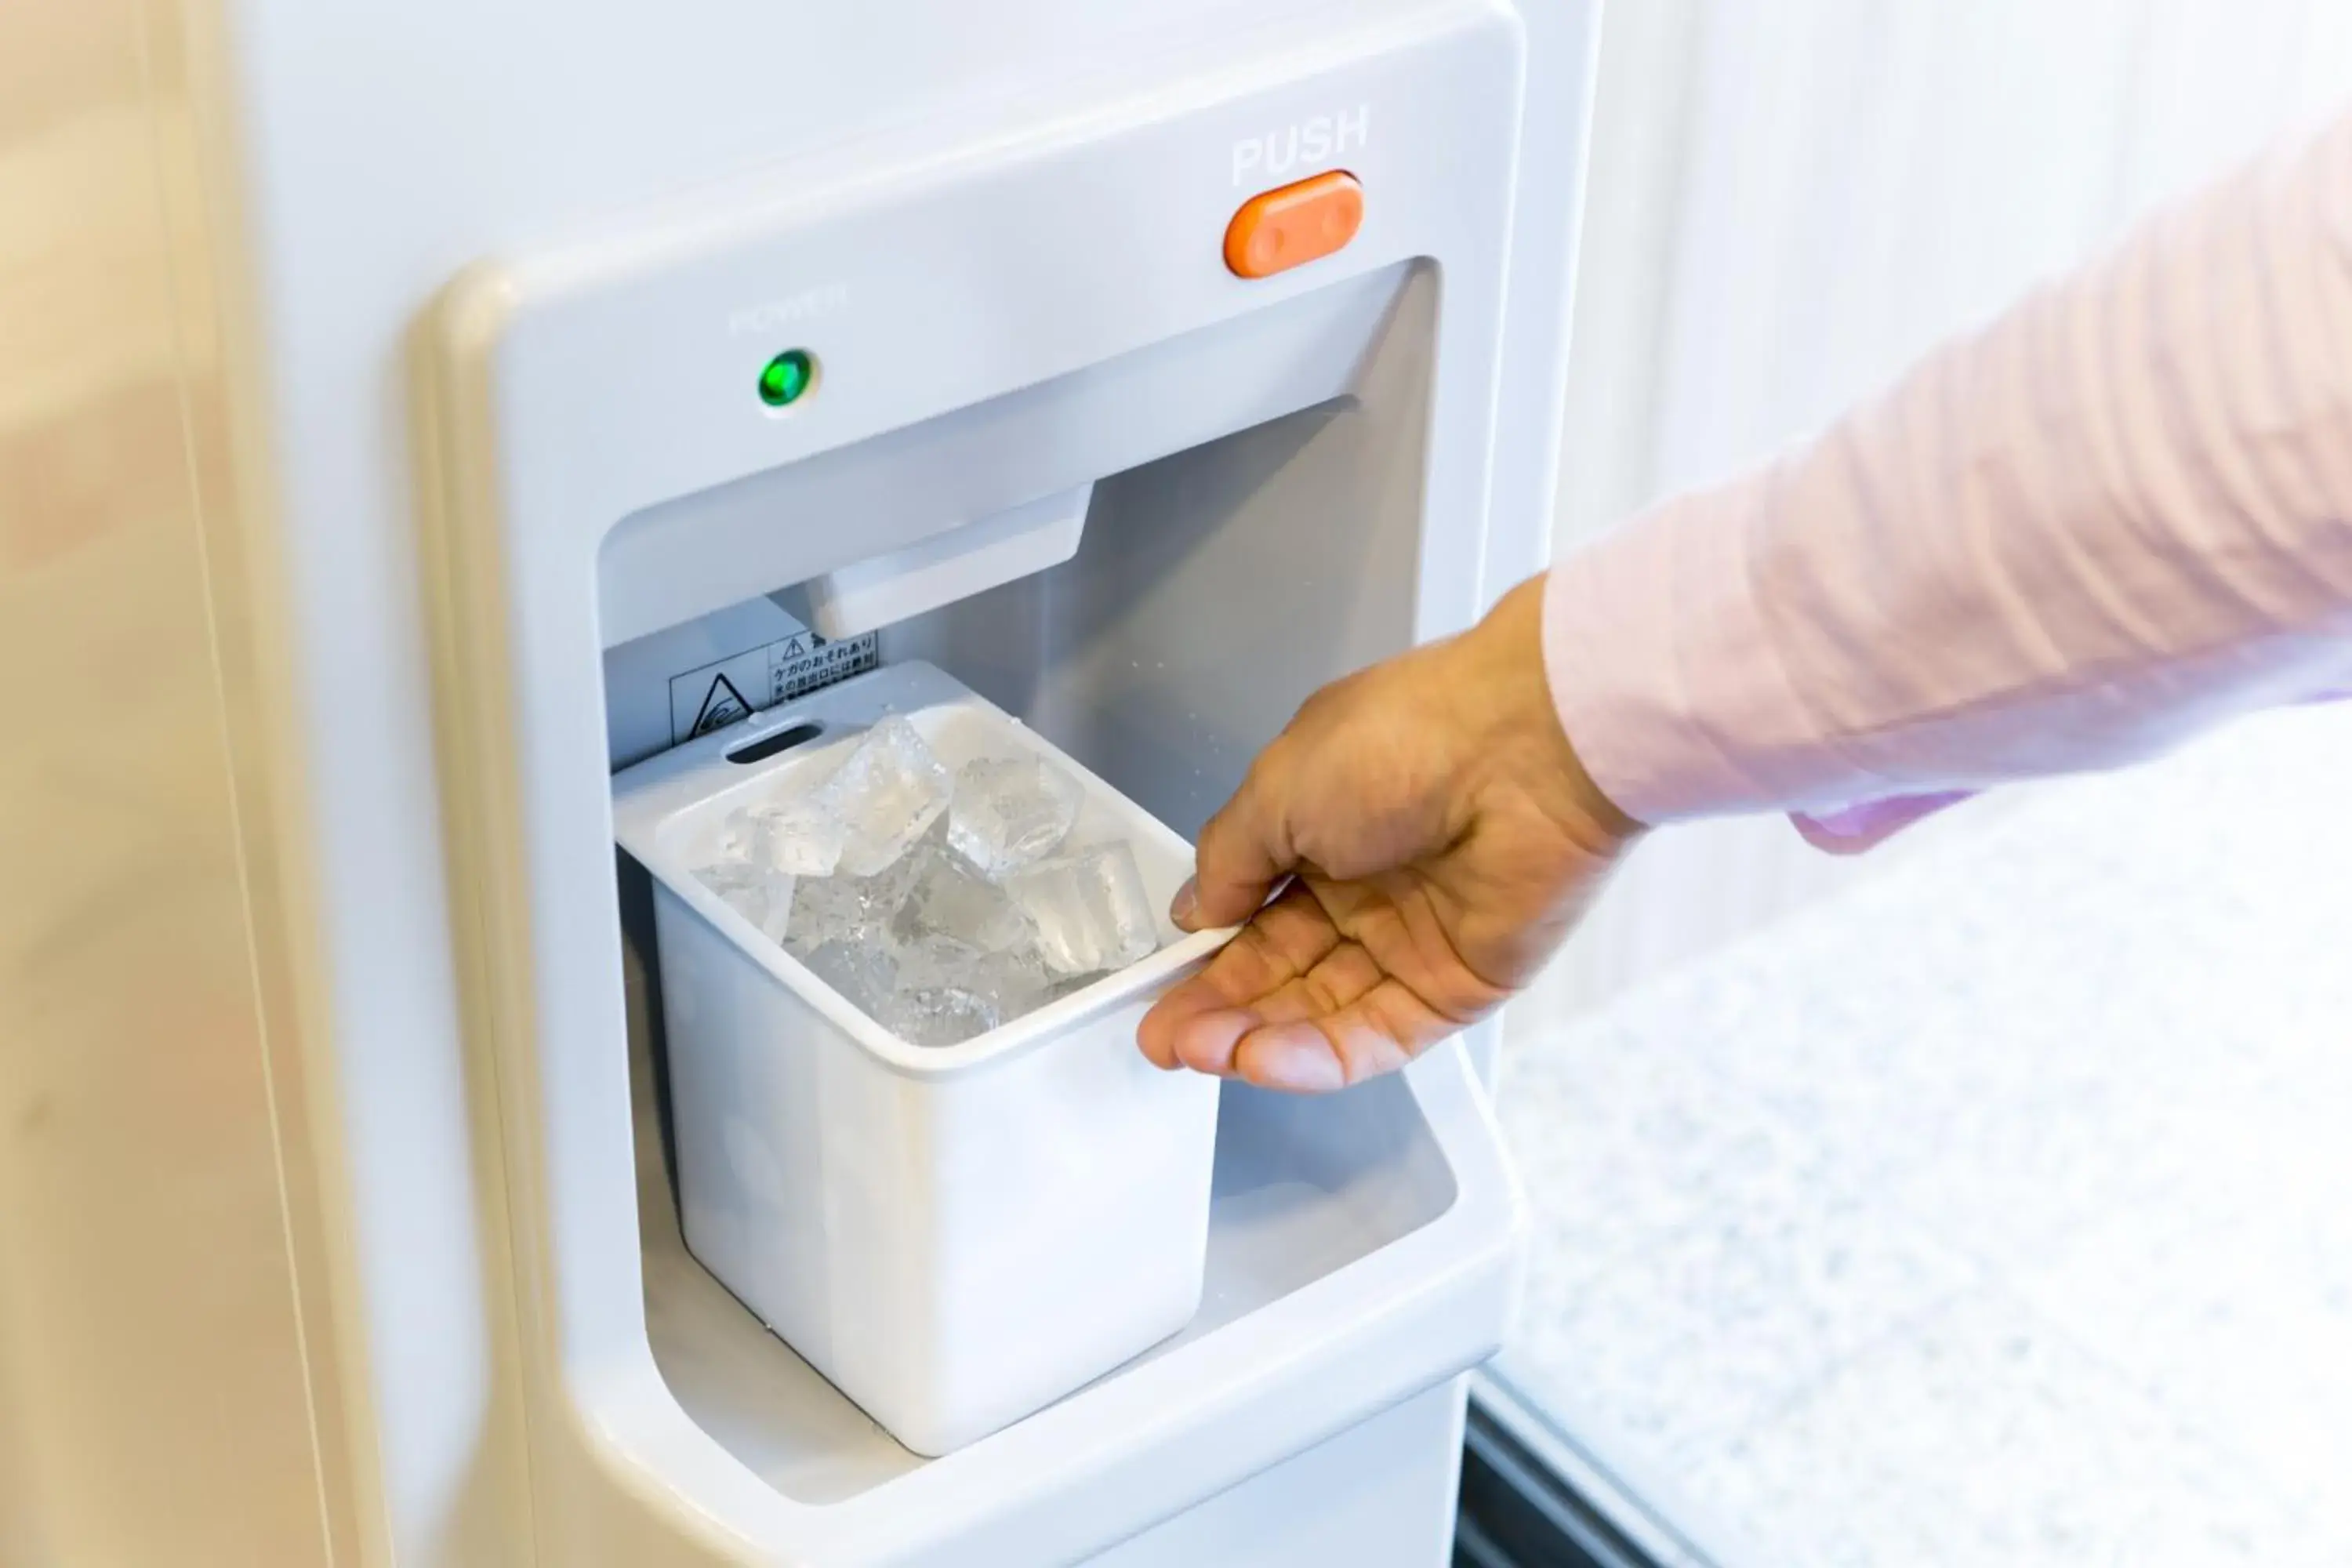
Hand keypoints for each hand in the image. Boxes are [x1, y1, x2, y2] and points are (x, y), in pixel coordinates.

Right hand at [1138, 575, 1642, 1091]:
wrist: (1528, 750)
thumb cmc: (1406, 739)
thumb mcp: (1278, 788)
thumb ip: (1229, 860)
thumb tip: (1195, 911)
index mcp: (1325, 826)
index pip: (1252, 912)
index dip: (1204, 955)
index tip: (1156, 991)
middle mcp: (1369, 887)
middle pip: (1281, 971)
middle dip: (1218, 1009)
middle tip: (1165, 1038)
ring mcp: (1413, 942)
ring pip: (1320, 1012)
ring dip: (1255, 1037)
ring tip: (1199, 1051)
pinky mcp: (1455, 988)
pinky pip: (1375, 1036)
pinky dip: (1315, 1055)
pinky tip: (1260, 1057)